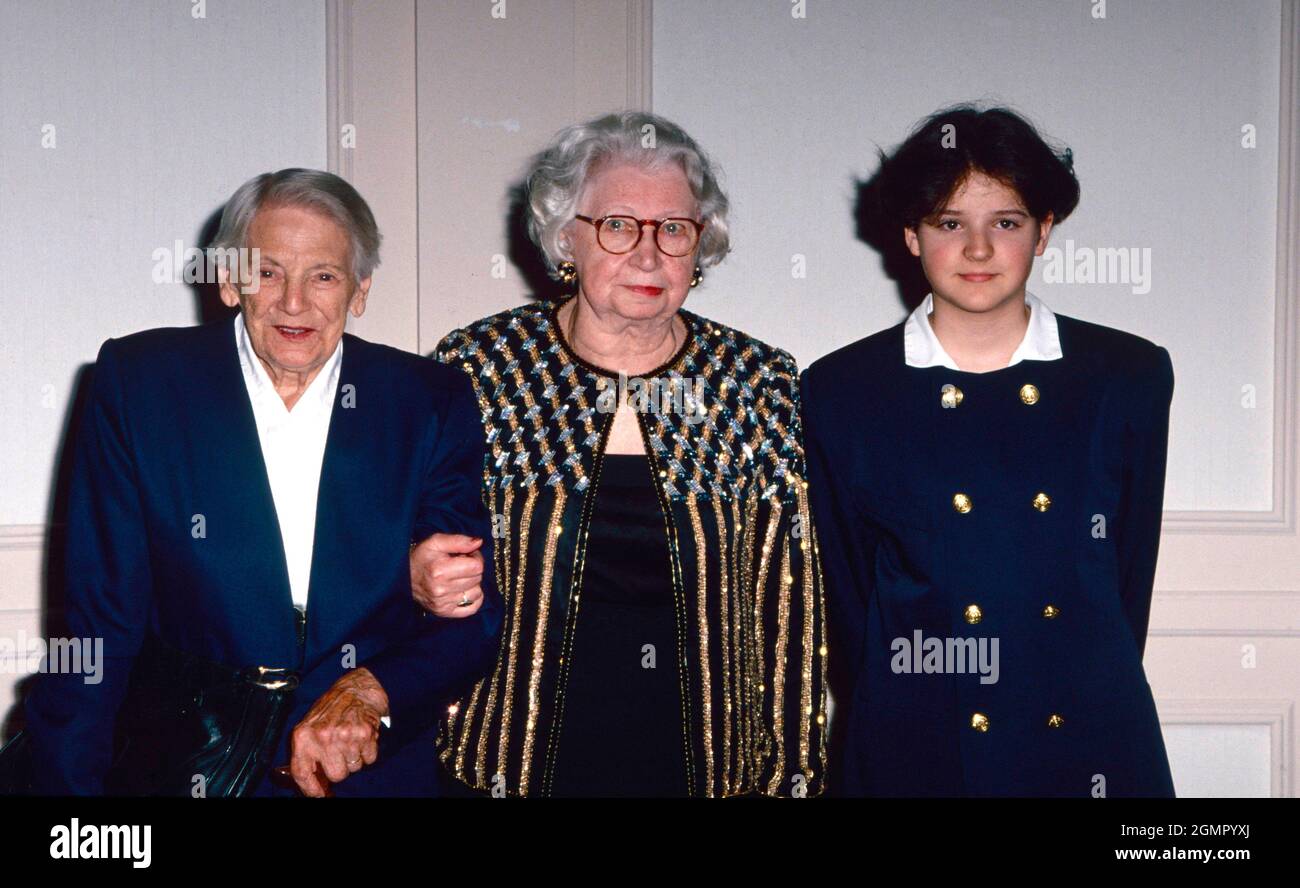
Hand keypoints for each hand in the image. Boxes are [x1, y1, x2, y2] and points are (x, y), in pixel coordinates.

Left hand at [285, 668, 387, 797]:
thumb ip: (307, 754)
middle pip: (336, 775)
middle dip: (340, 768)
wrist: (357, 687)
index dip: (311, 789)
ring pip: (354, 768)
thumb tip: (316, 784)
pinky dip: (369, 751)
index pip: (302, 773)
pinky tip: (363, 736)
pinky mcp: (365, 734)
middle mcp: (323, 737)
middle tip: (341, 751)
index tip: (319, 795)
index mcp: (303, 736)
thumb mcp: (310, 727)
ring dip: (355, 758)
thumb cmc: (332, 709)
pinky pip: (369, 759)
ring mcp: (345, 735)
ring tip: (352, 739)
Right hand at [410, 533, 485, 616]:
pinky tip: (464, 590)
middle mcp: (441, 590)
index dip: (476, 558)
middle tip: (461, 565)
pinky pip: (472, 609)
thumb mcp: (436, 542)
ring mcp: (443, 604)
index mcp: (440, 571)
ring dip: (472, 584)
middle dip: (473, 570)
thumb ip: (459, 541)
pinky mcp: (444, 612)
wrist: (403, 576)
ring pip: (476, 593)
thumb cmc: (421, 557)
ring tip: (460, 577)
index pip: (477, 566)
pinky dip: (473, 599)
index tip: (467, 556)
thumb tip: (479, 542)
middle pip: (477, 579)